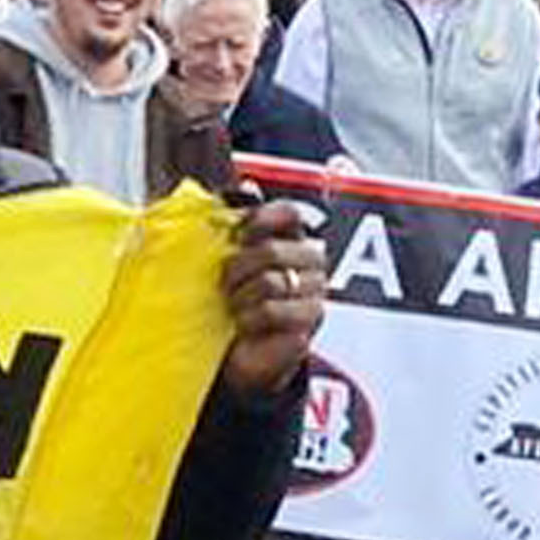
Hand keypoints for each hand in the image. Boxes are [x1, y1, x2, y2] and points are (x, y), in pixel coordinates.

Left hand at [216, 195, 329, 401]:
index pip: (289, 214)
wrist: (239, 355)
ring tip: (234, 306)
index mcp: (294, 241)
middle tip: (225, 283)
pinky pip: (270, 312)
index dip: (260, 220)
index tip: (238, 235)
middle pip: (273, 250)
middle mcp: (311, 265)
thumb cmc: (234, 300)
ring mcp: (313, 296)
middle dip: (238, 267)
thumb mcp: (229, 257)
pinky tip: (243, 324)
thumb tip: (246, 185)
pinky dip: (247, 318)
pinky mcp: (308, 327)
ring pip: (270, 282)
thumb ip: (238, 221)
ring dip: (240, 296)